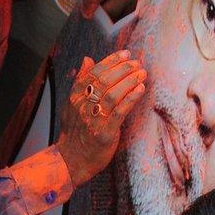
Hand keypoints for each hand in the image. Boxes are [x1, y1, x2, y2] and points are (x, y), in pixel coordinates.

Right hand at [57, 50, 146, 186]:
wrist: (72, 160)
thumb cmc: (75, 132)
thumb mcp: (72, 104)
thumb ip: (81, 81)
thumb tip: (87, 59)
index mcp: (75, 98)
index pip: (93, 73)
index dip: (110, 61)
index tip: (125, 54)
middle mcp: (82, 107)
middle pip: (104, 81)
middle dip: (123, 69)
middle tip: (137, 63)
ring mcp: (93, 120)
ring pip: (112, 95)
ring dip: (129, 82)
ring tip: (142, 74)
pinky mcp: (103, 134)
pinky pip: (119, 113)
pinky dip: (130, 99)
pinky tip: (140, 90)